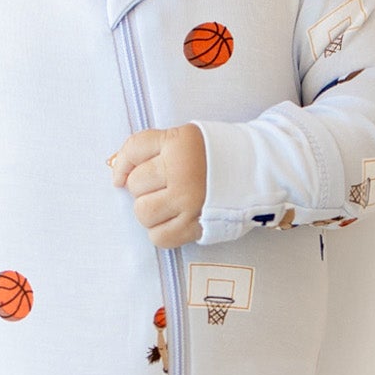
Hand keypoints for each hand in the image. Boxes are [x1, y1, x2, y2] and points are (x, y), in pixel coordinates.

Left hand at [107, 125, 207, 249]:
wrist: (258, 171)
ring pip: (143, 212)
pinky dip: (160, 232)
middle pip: (135, 184)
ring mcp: (189, 200)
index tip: (122, 175)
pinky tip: (173, 221)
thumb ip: (150, 148)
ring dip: (149, 211)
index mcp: (179, 142)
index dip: (122, 164)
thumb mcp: (184, 137)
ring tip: (167, 205)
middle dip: (143, 187)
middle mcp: (182, 171)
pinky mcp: (196, 225)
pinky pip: (159, 237)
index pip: (133, 150)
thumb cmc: (216, 154)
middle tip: (161, 187)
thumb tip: (116, 173)